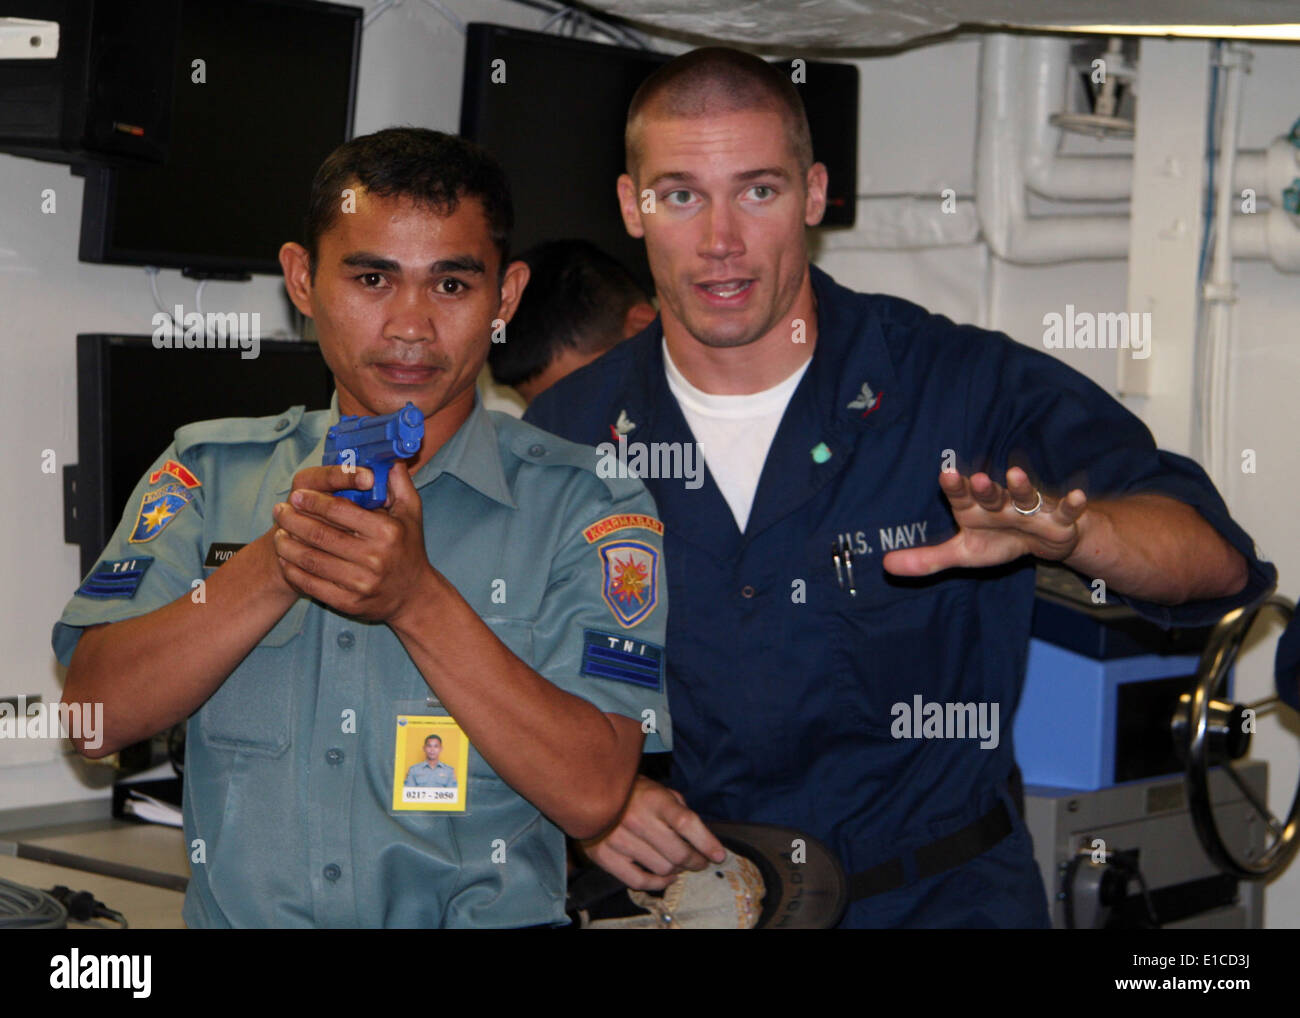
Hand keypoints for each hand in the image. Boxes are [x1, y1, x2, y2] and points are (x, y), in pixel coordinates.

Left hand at [271, 460, 430, 623]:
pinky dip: (292, 570)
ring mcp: (360, 583)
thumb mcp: (411, 513)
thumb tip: (388, 458)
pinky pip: (311, 584)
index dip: (314, 501)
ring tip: (278, 534)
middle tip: (279, 510)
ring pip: (310, 560)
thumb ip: (399, 483)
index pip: (340, 510)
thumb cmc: (408, 548)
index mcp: (386, 531)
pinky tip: (285, 559)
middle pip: (320, 535)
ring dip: (287, 546)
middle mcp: (374, 558)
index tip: (296, 495)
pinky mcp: (348, 603)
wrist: (413, 595)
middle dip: (293, 520)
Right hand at [578, 775, 726, 890]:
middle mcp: (637, 820)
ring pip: (662, 868)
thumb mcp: (657, 789)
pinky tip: (666, 877)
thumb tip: (700, 835)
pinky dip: (657, 883)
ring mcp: (619, 840)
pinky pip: (638, 881)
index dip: (707, 842)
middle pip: (678, 852)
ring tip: (681, 865)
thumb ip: (678, 808)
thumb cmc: (629, 791)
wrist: (585, 791)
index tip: (719, 854)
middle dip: (697, 861)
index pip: (687, 823)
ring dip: (678, 870)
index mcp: (653, 799)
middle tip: (701, 861)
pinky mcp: (605, 856)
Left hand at [884, 465, 1088, 576]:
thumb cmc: (999, 539)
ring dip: (1023, 486)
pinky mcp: (1059, 519)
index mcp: (976, 509)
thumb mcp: (964, 553)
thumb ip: (927, 559)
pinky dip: (1071, 505)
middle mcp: (1002, 503)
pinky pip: (1066, 511)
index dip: (955, 487)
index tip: (946, 475)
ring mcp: (1031, 509)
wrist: (1043, 540)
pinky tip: (1075, 497)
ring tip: (1016, 474)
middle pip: (992, 494)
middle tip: (978, 478)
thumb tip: (885, 565)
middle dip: (986, 487)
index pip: (962, 497)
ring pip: (1026, 495)